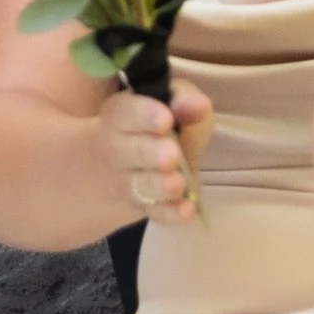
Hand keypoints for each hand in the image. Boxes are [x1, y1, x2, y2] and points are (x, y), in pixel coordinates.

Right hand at [98, 78, 213, 224]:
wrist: (138, 162)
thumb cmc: (160, 124)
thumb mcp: (173, 102)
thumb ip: (184, 100)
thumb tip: (197, 105)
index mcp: (120, 114)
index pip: (124, 112)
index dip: (144, 116)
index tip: (166, 120)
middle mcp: (116, 148)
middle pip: (127, 151)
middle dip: (150, 153)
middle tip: (171, 155)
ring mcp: (127, 181)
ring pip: (138, 185)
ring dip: (159, 185)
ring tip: (178, 183)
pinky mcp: (146, 206)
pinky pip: (154, 212)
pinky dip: (170, 213)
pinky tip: (186, 210)